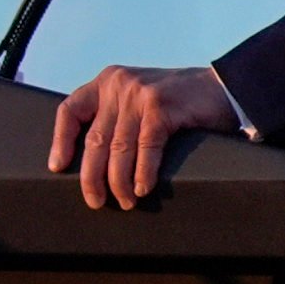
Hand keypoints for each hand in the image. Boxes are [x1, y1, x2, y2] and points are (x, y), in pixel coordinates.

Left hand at [47, 63, 239, 209]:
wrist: (226, 86)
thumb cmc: (183, 100)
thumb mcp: (140, 99)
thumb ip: (118, 116)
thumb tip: (97, 160)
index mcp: (108, 82)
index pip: (70, 110)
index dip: (61, 141)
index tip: (58, 167)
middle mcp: (118, 85)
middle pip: (94, 138)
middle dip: (92, 176)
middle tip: (96, 200)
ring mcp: (139, 95)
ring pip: (118, 147)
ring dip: (119, 181)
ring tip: (125, 201)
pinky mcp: (162, 107)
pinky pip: (146, 147)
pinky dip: (143, 172)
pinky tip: (143, 188)